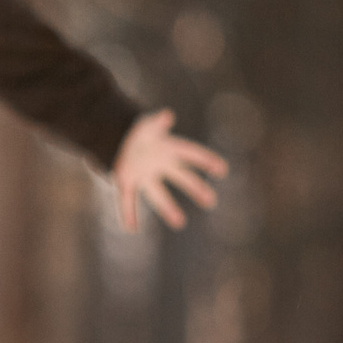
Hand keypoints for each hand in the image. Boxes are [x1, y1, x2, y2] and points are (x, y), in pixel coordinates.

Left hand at [111, 109, 228, 230]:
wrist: (119, 138)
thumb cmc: (140, 132)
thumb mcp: (148, 125)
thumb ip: (157, 122)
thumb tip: (167, 115)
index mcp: (168, 148)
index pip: (190, 154)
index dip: (206, 160)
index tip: (222, 169)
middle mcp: (160, 164)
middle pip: (180, 177)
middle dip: (195, 188)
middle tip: (211, 201)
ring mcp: (144, 175)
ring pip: (157, 194)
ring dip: (167, 208)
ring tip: (180, 223)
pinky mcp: (127, 182)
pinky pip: (128, 199)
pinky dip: (128, 212)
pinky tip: (131, 228)